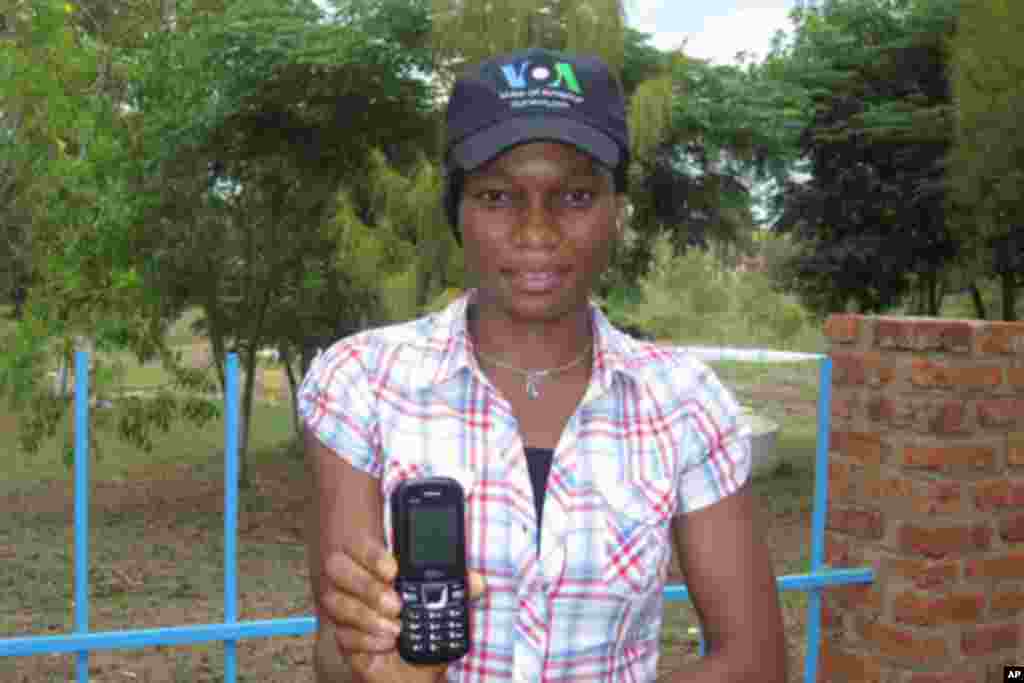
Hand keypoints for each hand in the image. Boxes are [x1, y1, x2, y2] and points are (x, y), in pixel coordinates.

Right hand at [318, 537, 485, 682]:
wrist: (417, 667)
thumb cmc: (426, 626)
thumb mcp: (445, 605)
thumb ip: (457, 587)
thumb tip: (476, 581)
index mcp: (375, 563)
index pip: (358, 544)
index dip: (370, 553)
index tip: (393, 569)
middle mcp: (354, 582)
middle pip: (336, 567)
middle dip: (366, 585)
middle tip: (395, 603)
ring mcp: (344, 609)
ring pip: (335, 602)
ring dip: (366, 615)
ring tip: (396, 628)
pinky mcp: (343, 638)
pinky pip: (342, 634)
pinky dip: (366, 639)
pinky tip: (386, 644)